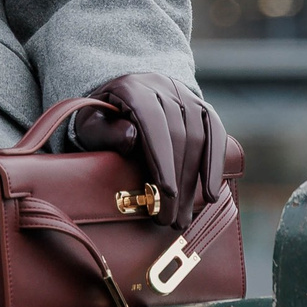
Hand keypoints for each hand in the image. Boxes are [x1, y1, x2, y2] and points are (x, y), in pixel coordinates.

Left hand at [71, 72, 228, 229]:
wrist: (119, 96)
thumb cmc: (101, 118)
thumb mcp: (91, 124)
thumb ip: (105, 131)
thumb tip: (131, 139)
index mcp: (133, 89)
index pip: (153, 122)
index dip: (162, 158)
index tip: (166, 192)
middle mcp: (162, 86)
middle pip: (178, 135)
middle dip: (177, 180)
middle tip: (169, 219)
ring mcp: (185, 94)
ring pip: (199, 137)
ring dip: (193, 181)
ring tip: (183, 217)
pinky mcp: (200, 106)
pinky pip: (215, 133)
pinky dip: (214, 164)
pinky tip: (210, 193)